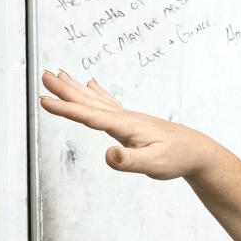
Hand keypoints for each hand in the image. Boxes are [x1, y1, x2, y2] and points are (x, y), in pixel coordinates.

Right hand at [39, 70, 215, 179]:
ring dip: (75, 88)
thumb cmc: (176, 157)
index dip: (66, 109)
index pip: (90, 116)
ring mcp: (128, 118)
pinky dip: (95, 93)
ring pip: (95, 100)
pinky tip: (91, 85)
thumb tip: (108, 155)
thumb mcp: (153, 164)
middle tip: (43, 75)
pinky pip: (107, 104)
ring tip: (58, 75)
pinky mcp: (131, 123)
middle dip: (64, 90)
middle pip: (89, 101)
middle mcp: (124, 118)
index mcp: (125, 126)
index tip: (44, 101)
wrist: (197, 152)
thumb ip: (129, 160)